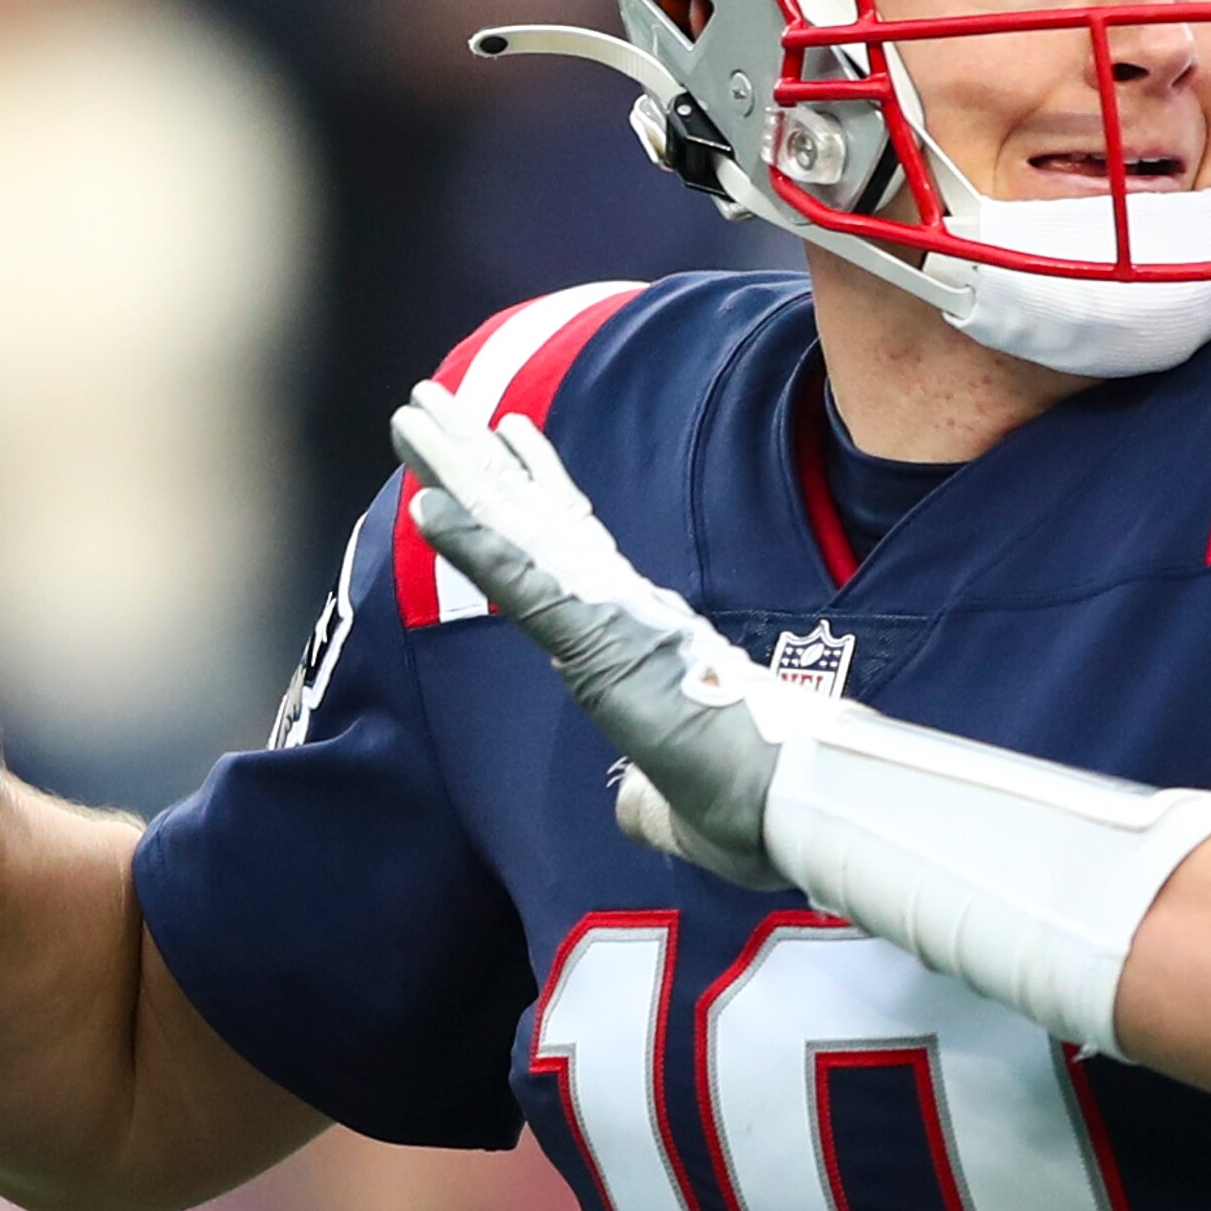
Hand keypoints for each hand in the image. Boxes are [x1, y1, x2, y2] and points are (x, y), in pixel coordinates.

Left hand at [388, 381, 837, 887]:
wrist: (795, 806)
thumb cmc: (752, 809)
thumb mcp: (676, 808)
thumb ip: (643, 797)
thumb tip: (628, 802)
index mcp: (638, 635)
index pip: (568, 547)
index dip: (533, 487)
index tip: (503, 434)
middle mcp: (621, 605)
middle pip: (530, 515)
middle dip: (474, 457)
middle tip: (426, 401)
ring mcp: (608, 614)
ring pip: (516, 527)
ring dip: (457, 470)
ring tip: (414, 411)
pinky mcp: (598, 639)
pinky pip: (519, 583)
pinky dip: (471, 544)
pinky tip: (425, 507)